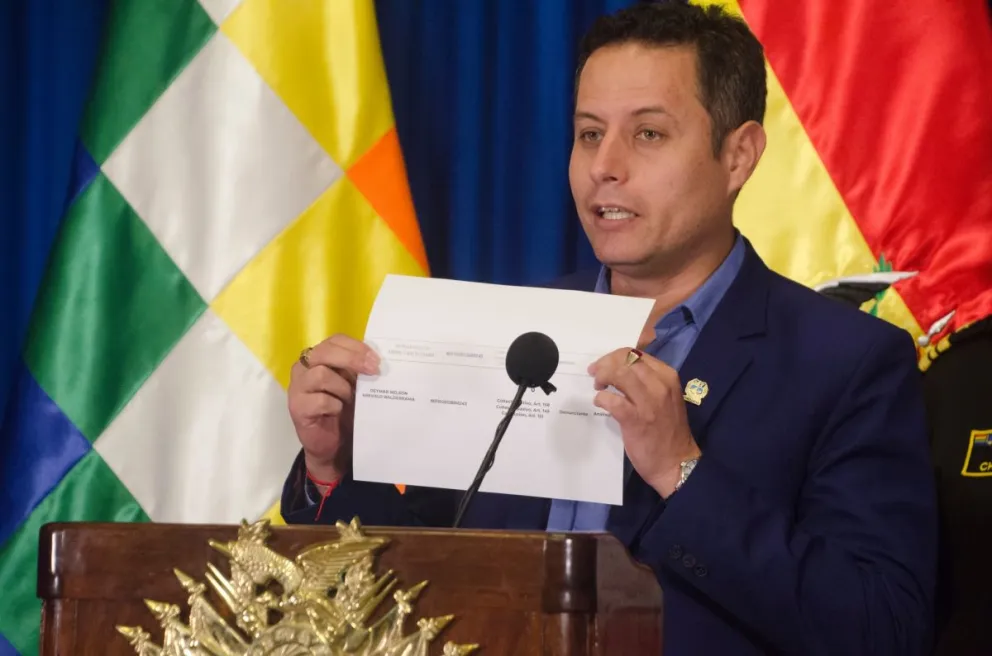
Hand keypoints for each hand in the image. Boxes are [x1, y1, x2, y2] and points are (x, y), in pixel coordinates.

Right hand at [288, 334, 379, 482]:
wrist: (333, 445)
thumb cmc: (344, 411)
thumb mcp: (354, 386)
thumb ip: (359, 370)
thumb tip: (377, 361)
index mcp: (319, 357)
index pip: (335, 340)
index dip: (356, 347)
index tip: (376, 359)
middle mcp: (303, 368)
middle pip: (325, 352)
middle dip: (352, 359)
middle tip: (374, 370)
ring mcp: (297, 387)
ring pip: (321, 374)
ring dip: (342, 387)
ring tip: (351, 399)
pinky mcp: (297, 407)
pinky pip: (320, 400)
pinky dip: (335, 405)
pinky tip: (338, 411)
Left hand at [589, 348, 700, 497]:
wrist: (676, 461)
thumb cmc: (668, 429)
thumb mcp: (665, 397)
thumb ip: (647, 381)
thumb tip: (620, 370)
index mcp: (667, 376)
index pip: (636, 354)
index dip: (614, 356)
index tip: (604, 364)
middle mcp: (660, 385)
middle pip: (625, 360)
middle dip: (605, 364)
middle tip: (595, 374)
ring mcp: (648, 402)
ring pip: (619, 374)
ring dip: (602, 377)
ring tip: (598, 387)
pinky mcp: (636, 419)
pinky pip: (612, 400)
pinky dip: (601, 398)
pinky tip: (600, 403)